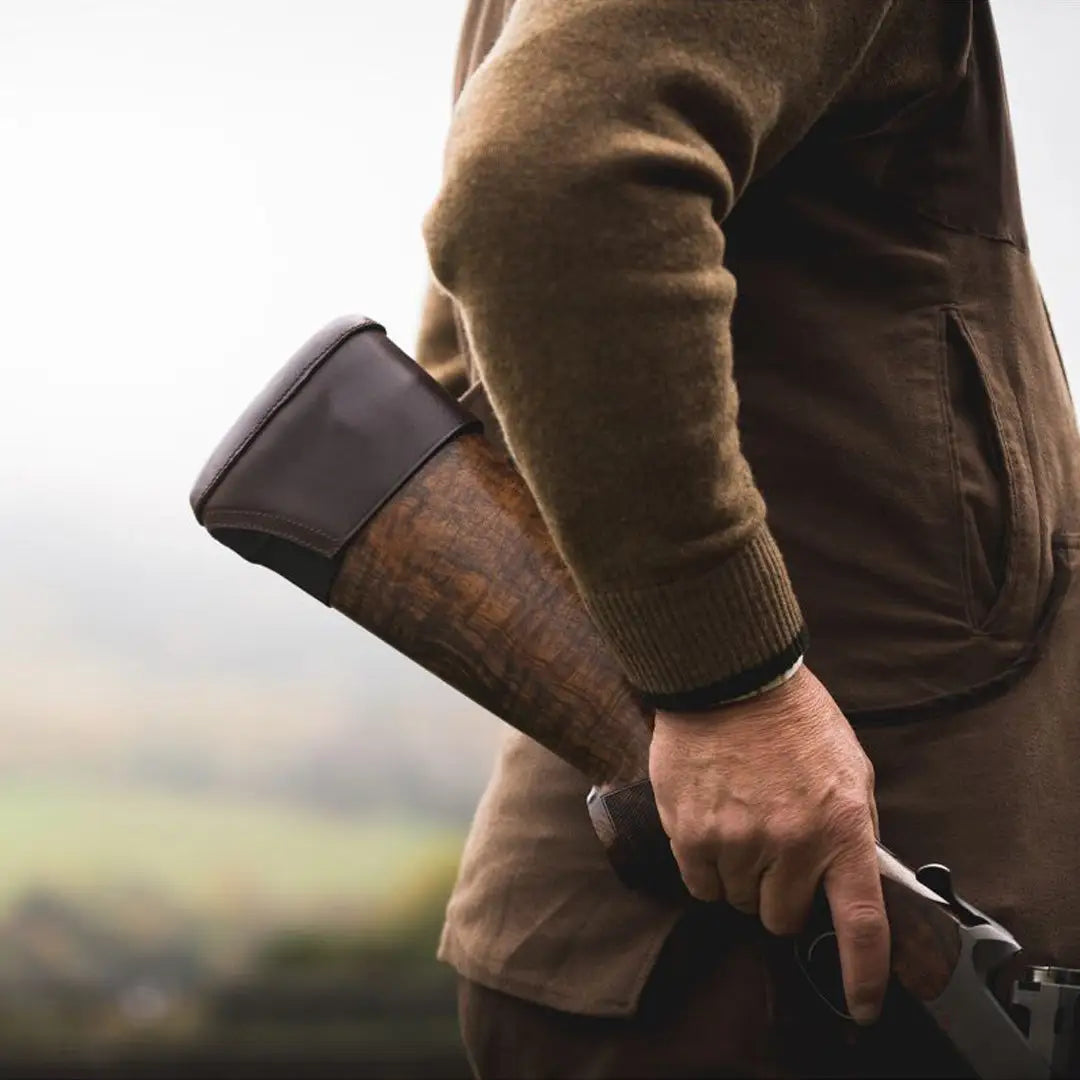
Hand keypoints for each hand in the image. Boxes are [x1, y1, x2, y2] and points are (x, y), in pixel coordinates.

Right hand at [649, 665, 887, 1024]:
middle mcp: (790, 843)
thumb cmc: (795, 721)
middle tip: (775, 853)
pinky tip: (711, 825)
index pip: (861, 924)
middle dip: (781, 895)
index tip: (863, 1006)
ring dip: (741, 876)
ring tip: (741, 823)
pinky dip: (706, 867)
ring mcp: (736, 840)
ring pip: (737, 900)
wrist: (730, 678)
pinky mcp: (690, 832)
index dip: (864, 977)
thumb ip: (855, 830)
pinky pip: (699, 883)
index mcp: (842, 828)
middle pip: (781, 918)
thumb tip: (858, 883)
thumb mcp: (851, 769)